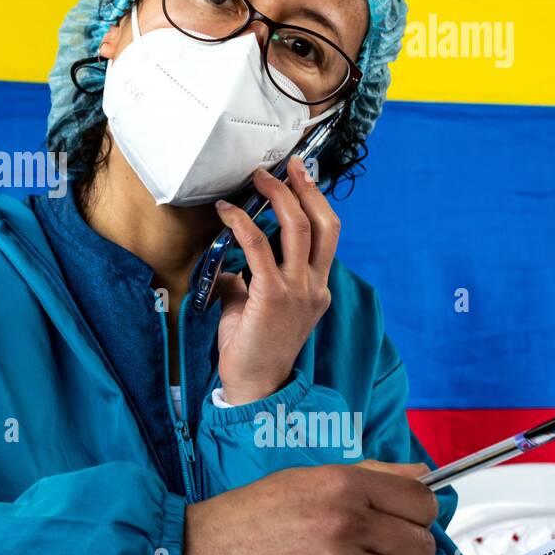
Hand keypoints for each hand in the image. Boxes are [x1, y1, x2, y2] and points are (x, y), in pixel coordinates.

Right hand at [179, 463, 439, 554]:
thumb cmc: (250, 516)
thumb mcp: (305, 478)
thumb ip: (367, 475)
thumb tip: (420, 473)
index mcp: (340, 484)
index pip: (420, 500)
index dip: (419, 511)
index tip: (406, 518)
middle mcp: (345, 523)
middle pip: (420, 544)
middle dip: (405, 547)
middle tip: (379, 547)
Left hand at [213, 155, 339, 404]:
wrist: (255, 386)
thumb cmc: (253, 348)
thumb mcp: (258, 306)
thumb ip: (252, 280)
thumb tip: (232, 260)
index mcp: (317, 288)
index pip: (328, 235)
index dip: (316, 201)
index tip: (300, 177)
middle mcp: (315, 286)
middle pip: (322, 224)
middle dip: (304, 188)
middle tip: (284, 167)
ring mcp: (298, 291)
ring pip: (298, 228)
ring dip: (277, 197)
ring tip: (257, 179)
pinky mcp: (273, 296)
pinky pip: (259, 247)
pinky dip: (242, 224)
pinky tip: (227, 213)